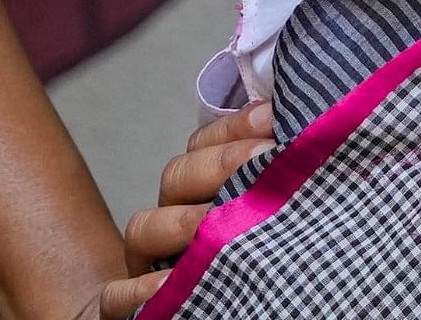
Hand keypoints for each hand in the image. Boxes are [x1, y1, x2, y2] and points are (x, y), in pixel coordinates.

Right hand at [95, 99, 272, 316]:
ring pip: (144, 227)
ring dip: (184, 221)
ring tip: (218, 222)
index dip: (233, 129)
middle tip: (264, 160)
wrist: (213, 313)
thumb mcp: (264, 214)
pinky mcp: (132, 307)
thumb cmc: (254, 262)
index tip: (271, 120)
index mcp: (199, 191)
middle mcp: (171, 220)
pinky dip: (141, 289)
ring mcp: (148, 263)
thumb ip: (274, 177)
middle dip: (220, 163)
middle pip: (177, 177)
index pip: (202, 145)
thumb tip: (302, 130)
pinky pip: (119, 295)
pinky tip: (170, 283)